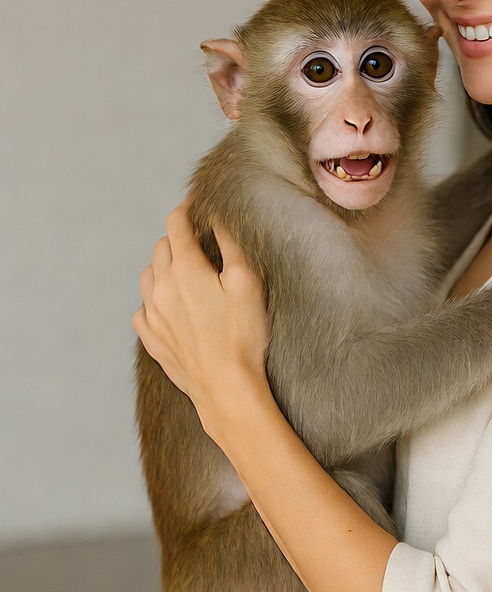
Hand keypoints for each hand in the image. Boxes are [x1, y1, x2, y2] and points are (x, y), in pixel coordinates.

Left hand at [134, 202, 269, 431]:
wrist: (227, 388)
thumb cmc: (243, 334)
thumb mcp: (248, 282)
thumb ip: (231, 244)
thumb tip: (217, 217)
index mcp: (185, 268)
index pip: (176, 224)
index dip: (186, 209)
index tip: (197, 204)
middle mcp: (160, 287)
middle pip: (161, 247)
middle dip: (178, 238)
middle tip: (200, 241)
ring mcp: (152, 315)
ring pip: (148, 275)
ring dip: (163, 267)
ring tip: (185, 272)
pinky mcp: (151, 338)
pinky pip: (142, 309)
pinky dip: (155, 299)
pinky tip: (172, 306)